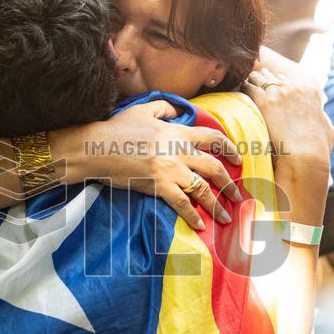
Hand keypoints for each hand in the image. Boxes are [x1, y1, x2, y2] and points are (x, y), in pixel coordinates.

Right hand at [71, 100, 243, 230]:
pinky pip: (182, 204)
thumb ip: (163, 108)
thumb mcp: (142, 111)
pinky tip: (200, 225)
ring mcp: (170, 169)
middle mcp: (178, 151)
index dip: (229, 149)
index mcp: (177, 132)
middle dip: (229, 183)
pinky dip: (192, 216)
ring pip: (203, 189)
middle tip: (237, 195)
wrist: (95, 148)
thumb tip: (176, 110)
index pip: (212, 139)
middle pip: (214, 167)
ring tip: (226, 217)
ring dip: (217, 205)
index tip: (238, 159)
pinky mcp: (158, 186)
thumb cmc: (115, 129)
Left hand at [240, 67, 333, 225]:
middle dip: (261, 77)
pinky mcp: (265, 102)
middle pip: (271, 75)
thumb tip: (321, 120)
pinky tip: (233, 88)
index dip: (276, 81)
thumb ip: (321, 120)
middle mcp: (293, 86)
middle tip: (250, 77)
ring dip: (249, 81)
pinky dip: (240, 87)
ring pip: (258, 79)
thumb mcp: (326, 131)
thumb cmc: (318, 149)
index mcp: (309, 90)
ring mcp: (278, 92)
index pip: (287, 78)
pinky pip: (247, 88)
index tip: (268, 83)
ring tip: (240, 80)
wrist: (307, 156)